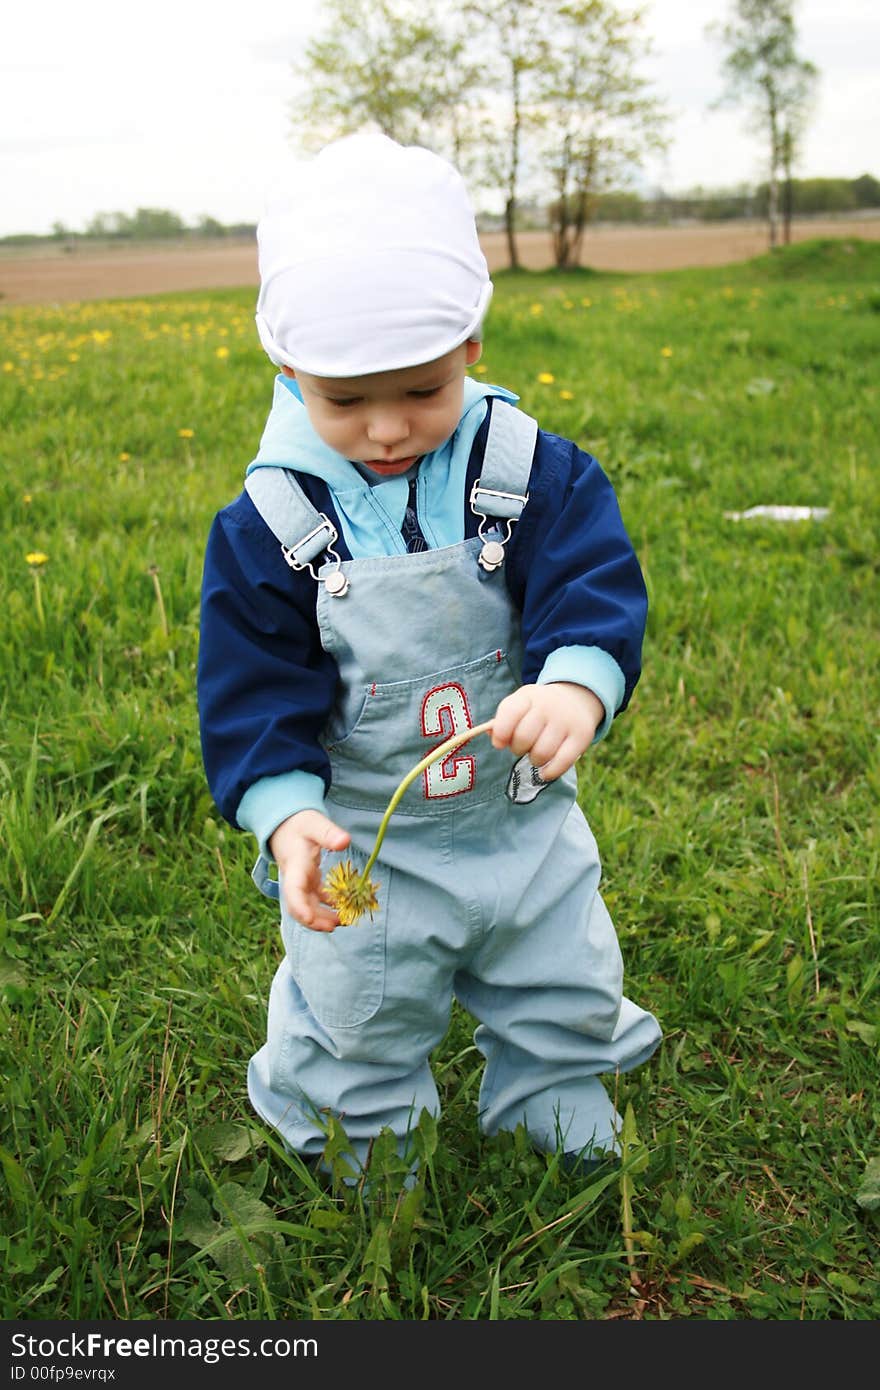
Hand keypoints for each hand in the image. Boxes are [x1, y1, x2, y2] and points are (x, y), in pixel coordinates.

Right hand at [269, 809, 350, 932]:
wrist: (285, 824)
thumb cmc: (299, 823)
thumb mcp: (314, 823)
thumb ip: (328, 832)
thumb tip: (345, 841)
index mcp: (295, 865)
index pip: (292, 891)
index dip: (299, 907)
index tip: (310, 919)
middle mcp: (295, 878)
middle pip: (298, 906)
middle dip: (313, 920)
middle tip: (334, 926)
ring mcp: (300, 882)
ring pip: (307, 906)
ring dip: (322, 917)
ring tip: (343, 921)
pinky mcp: (307, 882)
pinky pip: (315, 900)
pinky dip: (327, 907)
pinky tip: (342, 909)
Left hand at [491, 682, 604, 780]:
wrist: (576, 698)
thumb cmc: (538, 709)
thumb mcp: (520, 705)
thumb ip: (503, 722)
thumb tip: (496, 741)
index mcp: (529, 696)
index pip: (510, 712)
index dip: (501, 732)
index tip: (499, 743)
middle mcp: (549, 706)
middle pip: (524, 737)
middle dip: (517, 749)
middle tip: (523, 747)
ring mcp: (567, 721)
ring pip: (541, 753)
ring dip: (534, 760)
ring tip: (536, 754)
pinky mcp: (582, 737)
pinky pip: (562, 763)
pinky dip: (549, 773)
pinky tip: (544, 772)